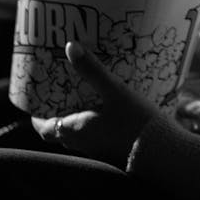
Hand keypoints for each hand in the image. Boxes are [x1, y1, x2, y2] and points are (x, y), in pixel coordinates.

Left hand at [30, 42, 159, 165]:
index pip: (44, 129)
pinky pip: (96, 139)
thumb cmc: (135, 122)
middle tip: (60, 96)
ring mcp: (98, 151)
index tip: (36, 103)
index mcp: (75, 130)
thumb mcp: (114, 90)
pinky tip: (109, 112)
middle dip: (56, 115)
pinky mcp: (114, 152)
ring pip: (78, 136)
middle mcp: (82, 144)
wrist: (162, 152)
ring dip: (75, 120)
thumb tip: (70, 46)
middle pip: (59, 132)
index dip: (37, 117)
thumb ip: (92, 69)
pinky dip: (94, 126)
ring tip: (83, 100)